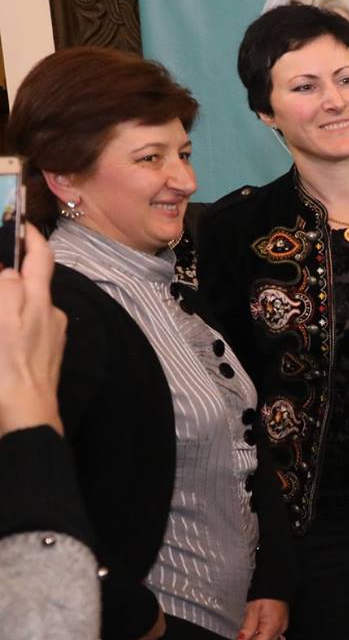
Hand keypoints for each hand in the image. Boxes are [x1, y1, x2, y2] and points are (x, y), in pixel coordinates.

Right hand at [0, 224, 66, 436]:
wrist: (27, 416)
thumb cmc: (7, 368)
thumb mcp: (2, 321)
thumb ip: (8, 290)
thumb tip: (10, 270)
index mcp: (39, 302)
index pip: (42, 258)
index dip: (32, 237)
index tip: (20, 223)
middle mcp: (51, 314)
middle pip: (35, 280)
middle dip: (16, 269)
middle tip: (2, 261)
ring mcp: (51, 335)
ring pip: (30, 304)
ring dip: (13, 296)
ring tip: (0, 301)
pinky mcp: (46, 353)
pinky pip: (30, 325)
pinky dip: (15, 319)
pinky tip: (3, 332)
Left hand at [236, 598, 287, 639]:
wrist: (275, 586)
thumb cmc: (264, 596)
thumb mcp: (251, 611)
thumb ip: (247, 628)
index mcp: (272, 627)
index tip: (239, 638)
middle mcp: (279, 630)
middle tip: (244, 632)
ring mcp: (282, 628)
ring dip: (257, 638)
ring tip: (252, 626)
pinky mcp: (281, 625)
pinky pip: (271, 635)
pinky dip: (262, 633)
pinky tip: (258, 624)